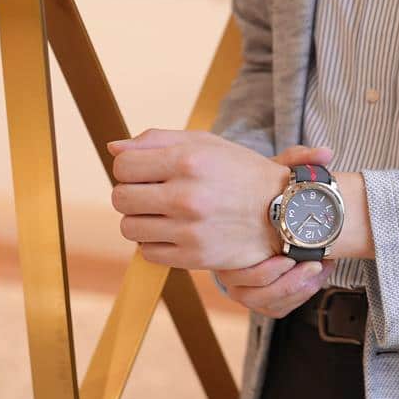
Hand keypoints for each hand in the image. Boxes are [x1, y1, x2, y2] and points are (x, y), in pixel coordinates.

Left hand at [108, 128, 291, 269]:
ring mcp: (190, 230)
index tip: (147, 171)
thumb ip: (157, 140)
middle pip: (120, 198)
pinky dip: (157, 243)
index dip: (130, 168)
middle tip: (155, 193)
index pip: (123, 165)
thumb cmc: (241, 173)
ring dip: (142, 220)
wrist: (284, 211)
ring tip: (166, 213)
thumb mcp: (206, 144)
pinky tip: (177, 232)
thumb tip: (113, 148)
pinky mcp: (195, 258)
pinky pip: (148, 253)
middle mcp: (187, 196)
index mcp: (189, 160)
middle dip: (132, 194)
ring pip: (129, 227)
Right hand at [214, 144, 336, 317]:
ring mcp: (244, 284)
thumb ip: (298, 161)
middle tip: (313, 263)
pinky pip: (276, 308)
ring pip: (265, 304)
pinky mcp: (262, 295)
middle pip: (249, 295)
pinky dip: (300, 295)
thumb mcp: (278, 174)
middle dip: (287, 284)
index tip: (293, 258)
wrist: (271, 210)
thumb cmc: (268, 192)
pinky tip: (319, 274)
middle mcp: (230, 267)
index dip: (267, 271)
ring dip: (297, 290)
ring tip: (320, 267)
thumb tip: (326, 152)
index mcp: (228, 241)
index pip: (235, 271)